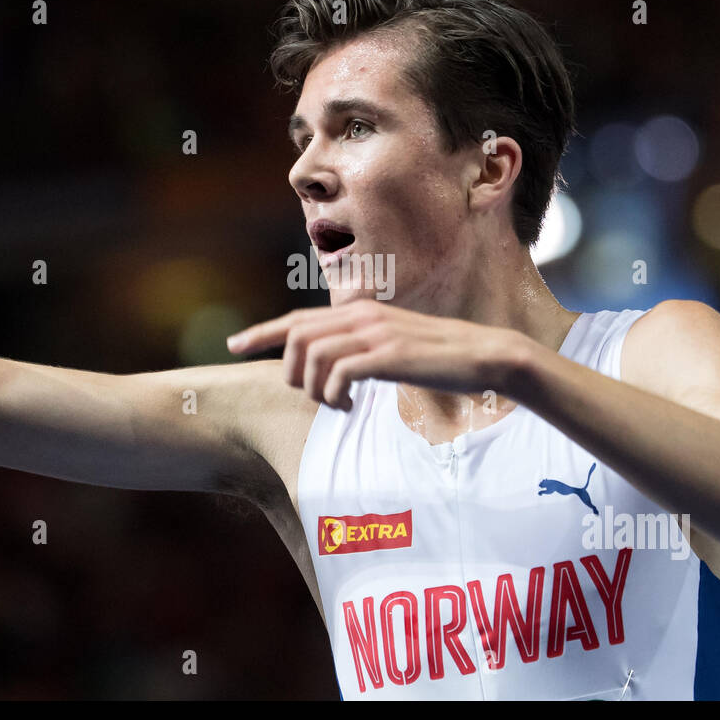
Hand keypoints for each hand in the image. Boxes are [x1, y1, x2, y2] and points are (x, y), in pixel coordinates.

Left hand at [226, 300, 526, 409]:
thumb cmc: (441, 357)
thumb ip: (363, 346)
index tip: (233, 345)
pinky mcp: (389, 355)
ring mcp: (376, 333)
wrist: (486, 355)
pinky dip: (334, 396)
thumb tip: (334, 366)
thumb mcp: (395, 344)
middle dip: (288, 370)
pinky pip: (340, 374)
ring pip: (313, 356)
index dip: (261, 331)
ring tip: (336, 405)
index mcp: (361, 311)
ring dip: (314, 389)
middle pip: (296, 336)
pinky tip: (350, 407)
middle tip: (307, 395)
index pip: (297, 318)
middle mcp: (363, 316)